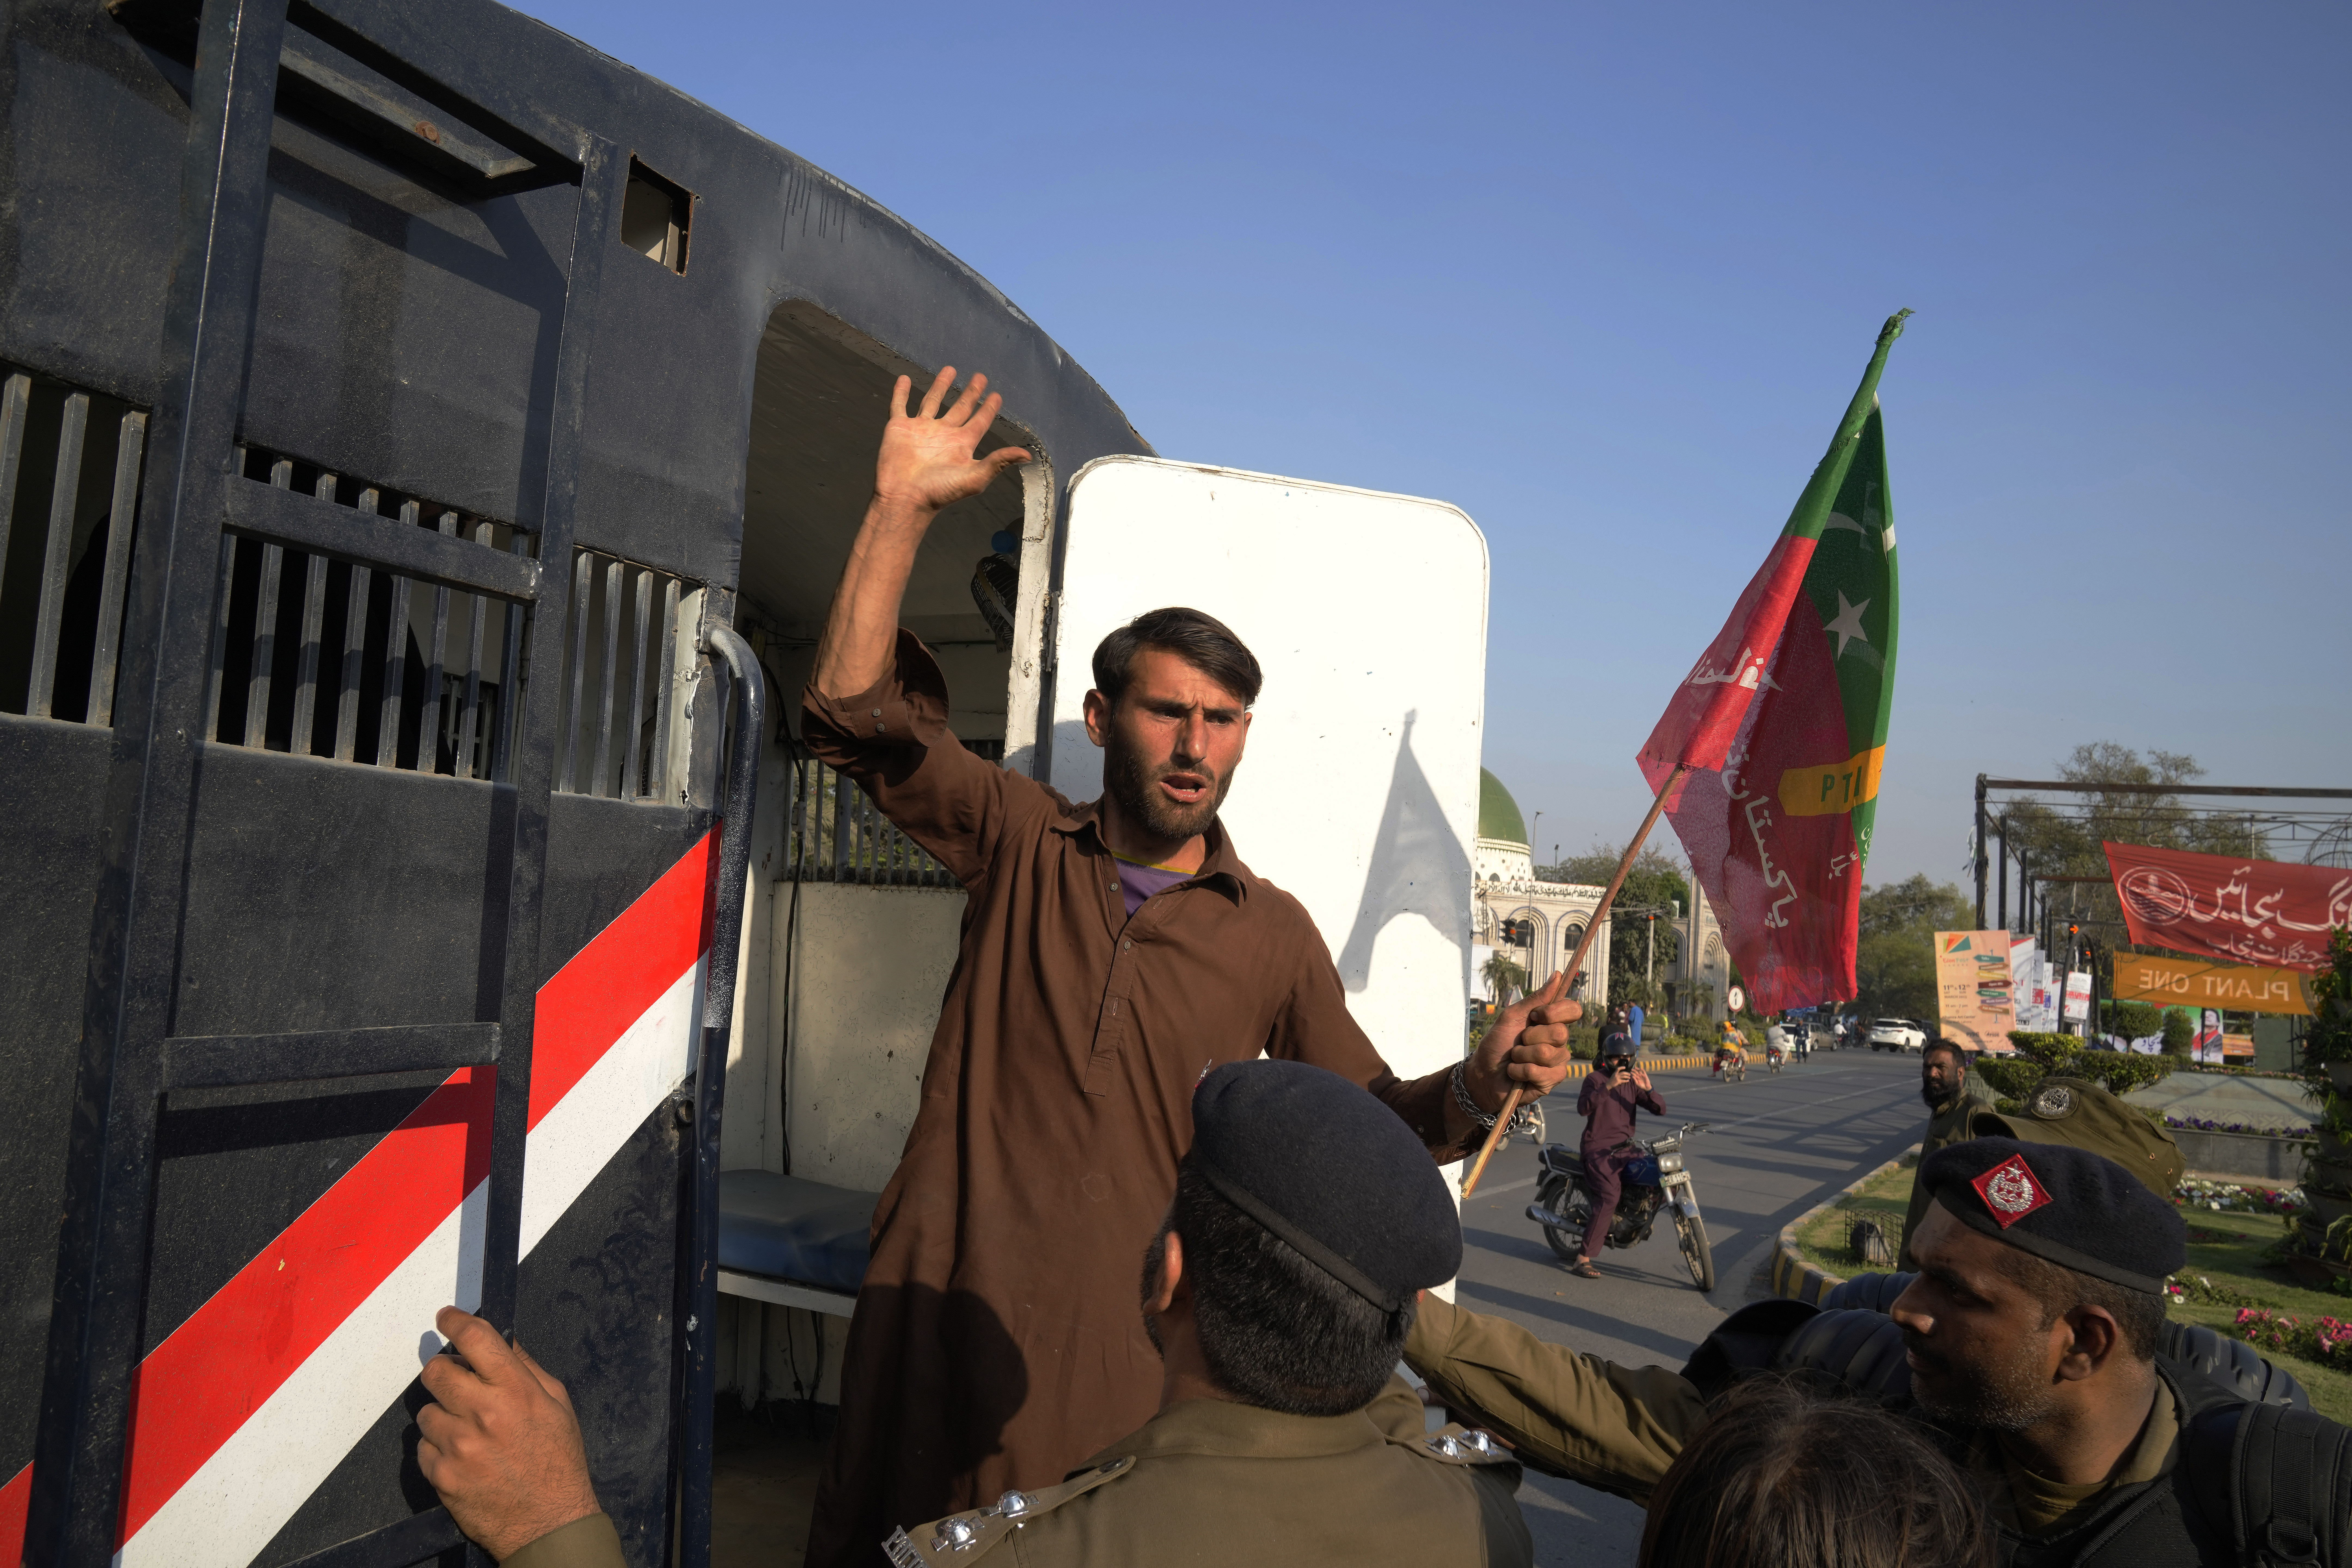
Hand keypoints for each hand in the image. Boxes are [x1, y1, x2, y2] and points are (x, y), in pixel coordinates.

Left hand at [417, 1307, 600, 1560]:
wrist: (548, 1523)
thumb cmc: (557, 1462)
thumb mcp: (557, 1404)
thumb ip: (526, 1368)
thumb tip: (503, 1340)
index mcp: (515, 1391)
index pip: (475, 1338)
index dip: (455, 1321)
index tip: (447, 1317)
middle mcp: (483, 1413)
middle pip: (437, 1371)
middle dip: (445, 1371)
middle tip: (458, 1383)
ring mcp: (459, 1446)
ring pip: (427, 1411)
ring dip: (443, 1415)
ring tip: (469, 1431)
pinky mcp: (442, 1475)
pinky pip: (423, 1447)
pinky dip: (438, 1448)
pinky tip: (463, 1456)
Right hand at [873, 367, 1030, 517]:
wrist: (905, 497)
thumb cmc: (940, 491)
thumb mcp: (975, 477)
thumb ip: (998, 462)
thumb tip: (1028, 455)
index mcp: (961, 444)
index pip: (979, 421)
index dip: (988, 408)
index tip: (997, 395)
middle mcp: (943, 434)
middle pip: (960, 407)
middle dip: (971, 393)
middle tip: (980, 377)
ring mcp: (920, 429)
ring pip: (932, 401)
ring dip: (940, 386)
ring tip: (950, 369)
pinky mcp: (898, 428)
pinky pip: (899, 405)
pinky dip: (900, 392)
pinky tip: (903, 378)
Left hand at [1467, 971, 1577, 1113]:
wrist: (1483, 1073)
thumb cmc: (1497, 1044)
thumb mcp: (1511, 1016)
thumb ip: (1535, 998)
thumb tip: (1557, 974)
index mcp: (1551, 1023)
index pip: (1573, 1010)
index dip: (1557, 1012)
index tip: (1536, 1015)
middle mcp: (1559, 1042)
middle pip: (1560, 1033)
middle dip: (1531, 1037)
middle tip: (1519, 1041)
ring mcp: (1557, 1062)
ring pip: (1547, 1054)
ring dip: (1521, 1055)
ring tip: (1515, 1059)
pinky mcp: (1552, 1080)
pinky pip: (1540, 1072)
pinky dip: (1520, 1071)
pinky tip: (1515, 1073)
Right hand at [1610, 1066, 1630, 1086]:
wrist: (1609, 1084)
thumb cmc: (1612, 1079)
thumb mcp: (1613, 1075)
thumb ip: (1617, 1074)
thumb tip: (1622, 1073)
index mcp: (1615, 1073)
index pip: (1618, 1069)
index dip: (1621, 1067)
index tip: (1625, 1067)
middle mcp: (1616, 1074)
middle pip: (1623, 1073)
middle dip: (1627, 1073)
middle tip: (1629, 1074)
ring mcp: (1617, 1078)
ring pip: (1624, 1076)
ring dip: (1627, 1077)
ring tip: (1629, 1077)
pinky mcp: (1618, 1081)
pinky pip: (1623, 1080)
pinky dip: (1626, 1080)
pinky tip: (1628, 1080)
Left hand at [1631, 1068, 1652, 1091]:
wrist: (1646, 1087)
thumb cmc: (1641, 1086)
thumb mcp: (1637, 1083)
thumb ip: (1635, 1080)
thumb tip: (1632, 1076)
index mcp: (1637, 1078)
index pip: (1634, 1074)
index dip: (1632, 1073)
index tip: (1630, 1072)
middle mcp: (1639, 1076)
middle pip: (1636, 1072)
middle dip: (1634, 1070)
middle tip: (1632, 1069)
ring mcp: (1642, 1075)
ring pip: (1639, 1071)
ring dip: (1637, 1069)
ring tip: (1635, 1067)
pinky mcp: (1645, 1075)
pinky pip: (1644, 1072)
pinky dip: (1642, 1070)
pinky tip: (1640, 1068)